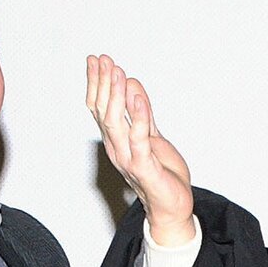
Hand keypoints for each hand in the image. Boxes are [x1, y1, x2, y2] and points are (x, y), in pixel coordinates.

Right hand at [86, 55, 194, 246]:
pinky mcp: (143, 167)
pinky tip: (137, 98)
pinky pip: (138, 140)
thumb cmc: (161, 173)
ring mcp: (127, 157)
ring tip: (118, 72)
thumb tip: (131, 83)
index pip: (98, 107)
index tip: (95, 60)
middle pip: (102, 111)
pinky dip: (137, 118)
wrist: (172, 207)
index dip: (96, 83)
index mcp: (115, 139)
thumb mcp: (152, 134)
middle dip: (103, 83)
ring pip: (114, 123)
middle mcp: (116, 147)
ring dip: (115, 96)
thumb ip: (141, 111)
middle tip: (103, 59)